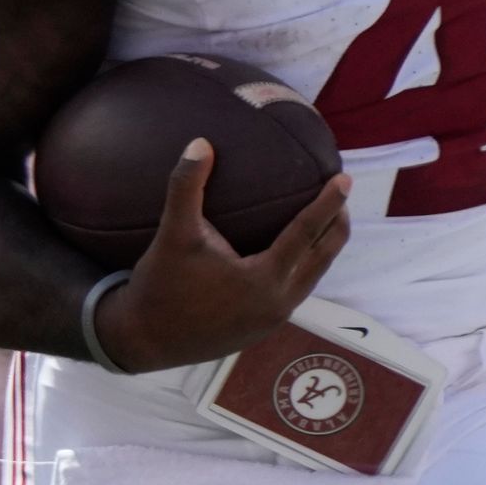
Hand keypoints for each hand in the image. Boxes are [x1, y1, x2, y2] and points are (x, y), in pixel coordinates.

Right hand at [90, 142, 352, 373]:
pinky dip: (304, 267)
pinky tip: (292, 254)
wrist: (143, 341)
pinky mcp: (261, 329)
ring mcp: (271, 320)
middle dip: (336, 224)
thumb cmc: (160, 287)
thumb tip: (201, 143)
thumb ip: (187, 187)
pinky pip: (295, 291)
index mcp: (263, 279)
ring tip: (325, 221)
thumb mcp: (173, 234)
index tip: (343, 178)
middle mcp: (277, 303)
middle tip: (341, 195)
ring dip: (322, 248)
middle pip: (323, 257)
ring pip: (312, 277)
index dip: (328, 203)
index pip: (306, 233)